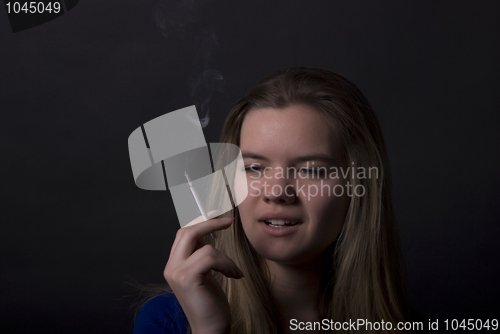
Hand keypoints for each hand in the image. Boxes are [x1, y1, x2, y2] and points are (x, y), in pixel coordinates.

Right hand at [164, 215, 243, 333]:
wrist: (210, 328)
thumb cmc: (210, 304)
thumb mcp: (204, 274)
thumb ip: (201, 255)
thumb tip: (210, 233)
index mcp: (174, 264)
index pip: (183, 234)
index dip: (202, 223)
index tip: (220, 218)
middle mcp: (171, 267)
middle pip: (187, 232)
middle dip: (210, 224)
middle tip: (228, 221)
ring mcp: (177, 273)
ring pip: (205, 246)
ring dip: (225, 257)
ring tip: (233, 271)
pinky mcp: (188, 278)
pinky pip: (211, 257)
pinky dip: (227, 264)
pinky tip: (234, 275)